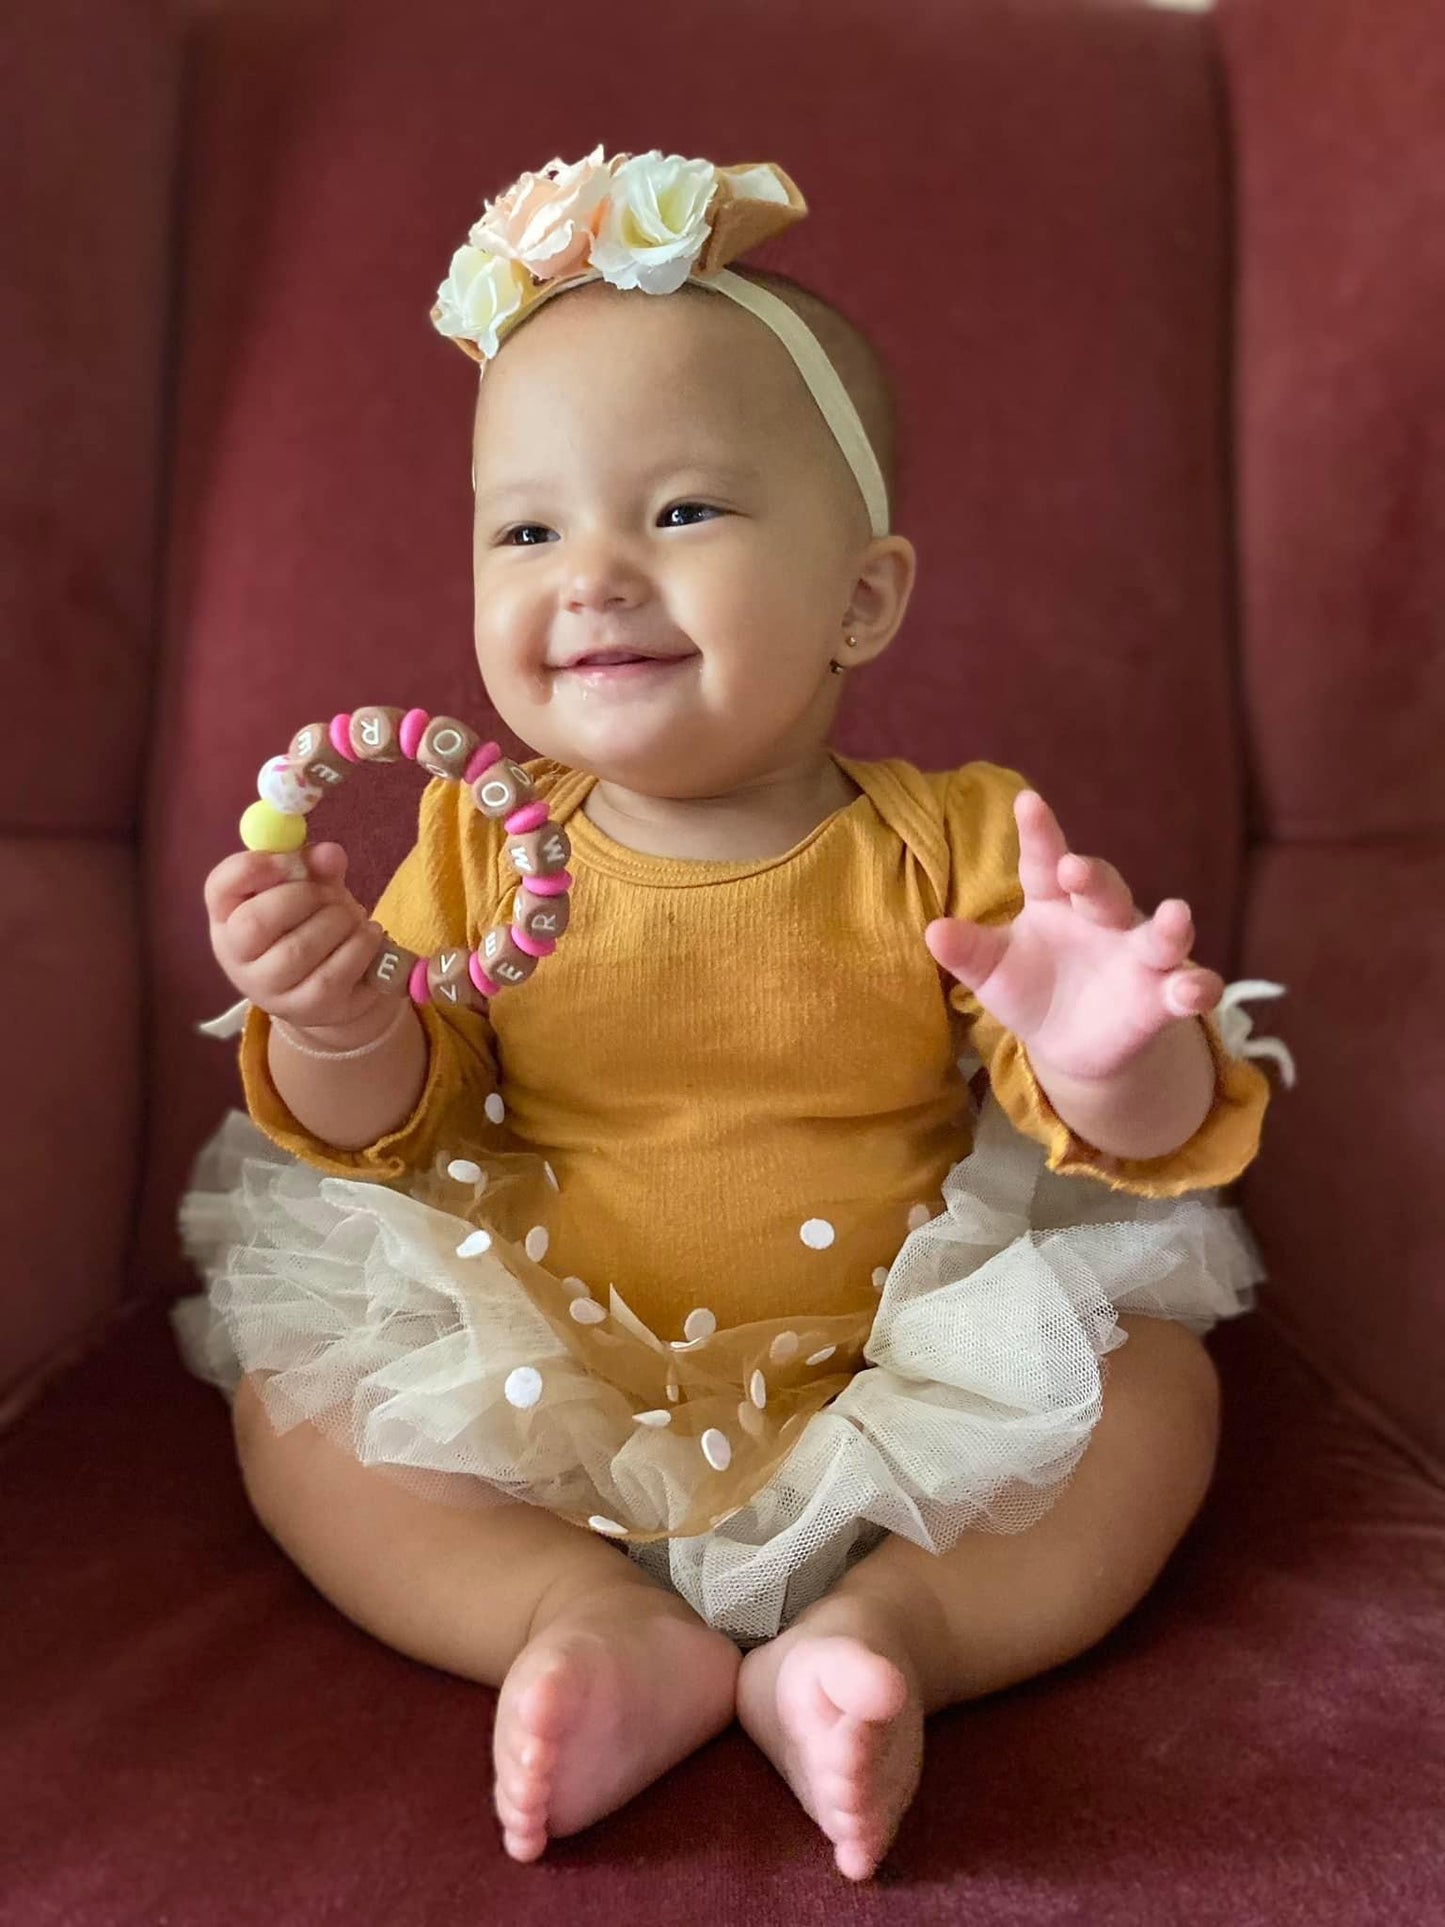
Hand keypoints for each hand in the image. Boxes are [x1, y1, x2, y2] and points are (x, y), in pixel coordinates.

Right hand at [204, 840, 392, 1042]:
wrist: (332, 986)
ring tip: (353, 917)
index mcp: (228, 916)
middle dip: (305, 896)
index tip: (292, 859)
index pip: (220, 887)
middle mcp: (237, 958)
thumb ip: (316, 866)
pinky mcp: (307, 1010)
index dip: (254, 866)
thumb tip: (329, 854)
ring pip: (299, 950)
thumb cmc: (310, 925)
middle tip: (331, 894)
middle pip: (256, 921)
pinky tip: (368, 937)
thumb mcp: (311, 888)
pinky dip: (360, 947)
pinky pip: (334, 974)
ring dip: (339, 922)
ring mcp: (269, 990)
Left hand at [924, 790, 1223, 1083]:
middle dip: (1093, 878)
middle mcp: (1101, 919)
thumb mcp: (992, 973)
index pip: (1044, 861)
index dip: (1039, 833)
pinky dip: (1197, 988)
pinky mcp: (1161, 998)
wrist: (1066, 1042)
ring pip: (1160, 934)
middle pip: (1103, 890)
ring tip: (1177, 914)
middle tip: (1075, 869)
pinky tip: (1195, 989)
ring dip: (1171, 926)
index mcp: (1053, 902)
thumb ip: (968, 952)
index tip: (1027, 803)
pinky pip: (1187, 987)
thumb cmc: (1028, 988)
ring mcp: (1137, 956)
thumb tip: (932, 932)